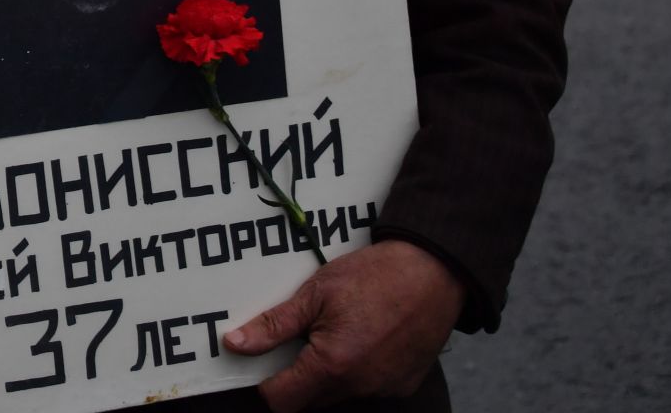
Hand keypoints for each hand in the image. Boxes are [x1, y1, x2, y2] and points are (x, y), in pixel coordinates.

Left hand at [223, 239, 464, 412]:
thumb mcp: (316, 293)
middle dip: (297, 376)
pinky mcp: (403, 385)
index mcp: (333, 366)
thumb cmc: (376, 276)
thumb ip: (274, 325)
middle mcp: (360, 387)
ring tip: (335, 332)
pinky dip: (356, 371)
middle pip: (310, 400)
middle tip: (301, 338)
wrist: (434, 271)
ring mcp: (384, 389)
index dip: (266, 384)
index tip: (262, 361)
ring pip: (338, 395)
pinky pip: (367, 388)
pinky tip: (361, 338)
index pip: (282, 401)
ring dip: (327, 373)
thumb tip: (236, 343)